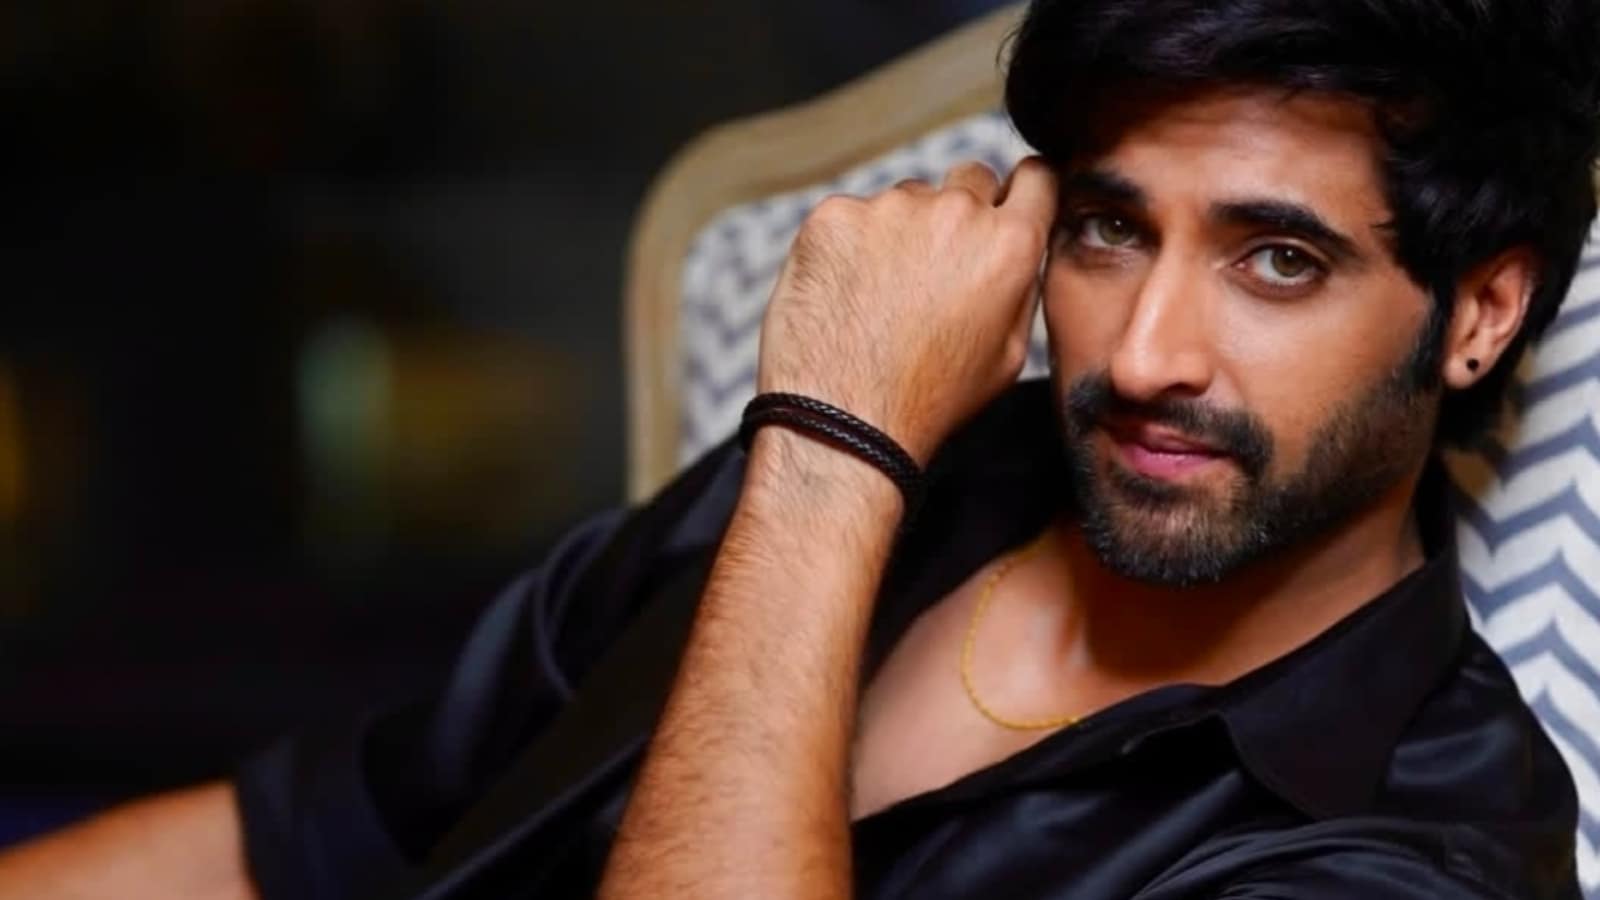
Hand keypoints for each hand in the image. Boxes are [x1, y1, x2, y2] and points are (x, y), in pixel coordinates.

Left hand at [755, 157, 1056, 464]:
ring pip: (906, 200)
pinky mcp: (834, 216)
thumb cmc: (929, 400)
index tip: (1007, 208)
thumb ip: (1023, 285)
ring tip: (881, 298)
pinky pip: (852, 216)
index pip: (1036, 178)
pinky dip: (848, 246)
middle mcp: (955, 212)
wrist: (843, 421)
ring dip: (901, 232)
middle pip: (969, 181)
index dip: (1022, 194)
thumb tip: (1023, 246)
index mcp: (1010, 244)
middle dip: (960, 216)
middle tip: (934, 272)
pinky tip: (844, 295)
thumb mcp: (1009, 355)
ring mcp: (889, 208)